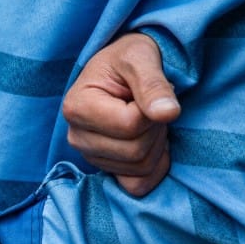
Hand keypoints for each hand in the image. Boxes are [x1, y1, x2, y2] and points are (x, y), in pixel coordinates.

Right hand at [62, 32, 180, 195]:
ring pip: (139, 167)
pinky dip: (153, 168)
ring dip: (156, 144)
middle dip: (156, 129)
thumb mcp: (141, 57)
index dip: (153, 110)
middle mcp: (76, 136)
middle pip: (135, 151)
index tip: (151, 91)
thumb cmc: (128, 58)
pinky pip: (136, 186)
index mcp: (77, 107)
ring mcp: (89, 156)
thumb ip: (153, 84)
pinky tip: (151, 144)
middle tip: (152, 107)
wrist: (122, 69)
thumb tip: (168, 113)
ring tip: (148, 119)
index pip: (130, 125)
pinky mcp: (104, 169)